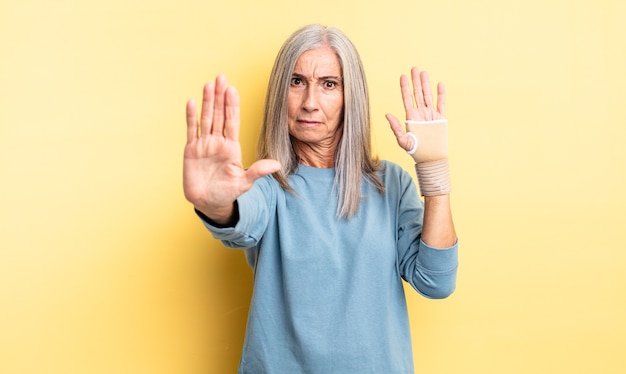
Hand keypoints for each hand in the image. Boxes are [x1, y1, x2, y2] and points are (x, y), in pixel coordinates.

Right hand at [183, 74, 280, 221]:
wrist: (209, 203)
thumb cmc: (228, 193)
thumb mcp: (244, 183)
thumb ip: (257, 171)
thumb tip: (277, 165)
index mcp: (232, 147)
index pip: (232, 122)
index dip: (232, 106)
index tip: (233, 90)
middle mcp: (218, 142)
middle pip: (219, 115)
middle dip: (220, 96)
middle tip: (221, 77)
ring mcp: (204, 144)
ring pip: (206, 118)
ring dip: (207, 101)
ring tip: (209, 84)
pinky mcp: (191, 150)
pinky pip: (191, 130)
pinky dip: (191, 116)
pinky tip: (192, 101)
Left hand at [385, 67, 447, 163]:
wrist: (430, 157)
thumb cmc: (415, 151)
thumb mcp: (403, 140)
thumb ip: (395, 127)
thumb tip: (387, 115)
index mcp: (411, 117)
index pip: (407, 99)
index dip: (405, 87)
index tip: (402, 76)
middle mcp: (420, 113)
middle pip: (417, 94)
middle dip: (415, 81)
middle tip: (414, 68)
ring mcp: (430, 115)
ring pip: (428, 96)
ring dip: (426, 84)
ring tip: (424, 73)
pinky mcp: (440, 118)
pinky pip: (441, 104)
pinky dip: (441, 94)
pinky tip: (439, 84)